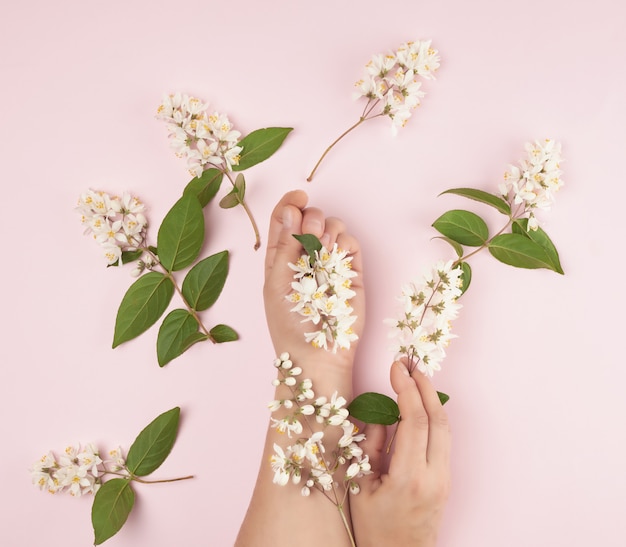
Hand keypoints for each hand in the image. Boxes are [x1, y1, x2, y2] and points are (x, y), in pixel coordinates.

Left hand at [263, 190, 364, 369]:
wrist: (318, 355)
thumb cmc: (290, 325)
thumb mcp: (277, 283)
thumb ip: (284, 247)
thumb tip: (292, 210)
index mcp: (280, 257)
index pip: (284, 219)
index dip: (290, 203)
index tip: (298, 197)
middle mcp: (305, 256)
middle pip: (309, 217)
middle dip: (310, 217)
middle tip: (311, 234)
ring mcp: (329, 262)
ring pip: (332, 225)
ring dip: (327, 228)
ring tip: (322, 249)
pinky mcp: (351, 271)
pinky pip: (351, 242)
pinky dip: (344, 241)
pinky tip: (336, 255)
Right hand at [350, 360, 450, 546]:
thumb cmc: (374, 527)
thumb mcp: (360, 487)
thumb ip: (369, 446)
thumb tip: (379, 414)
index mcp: (408, 477)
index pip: (413, 421)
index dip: (406, 389)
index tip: (396, 368)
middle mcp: (433, 476)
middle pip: (438, 419)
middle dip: (425, 387)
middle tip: (409, 366)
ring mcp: (444, 479)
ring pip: (445, 429)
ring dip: (432, 400)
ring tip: (416, 379)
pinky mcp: (446, 480)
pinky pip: (443, 440)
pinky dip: (433, 417)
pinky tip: (420, 407)